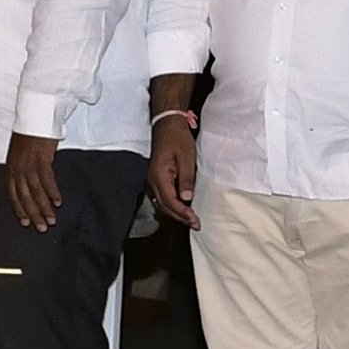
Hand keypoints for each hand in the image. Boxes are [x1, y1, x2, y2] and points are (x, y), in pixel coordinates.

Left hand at [0, 130, 63, 239]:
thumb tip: (27, 184)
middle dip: (33, 213)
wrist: (35, 116)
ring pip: (36, 191)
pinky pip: (47, 179)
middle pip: (25, 196)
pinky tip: (58, 201)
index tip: (25, 221)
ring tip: (52, 220)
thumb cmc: (29, 134)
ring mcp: (29, 164)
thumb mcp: (19, 153)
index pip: (12, 193)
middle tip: (41, 228)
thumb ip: (21, 168)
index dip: (19, 209)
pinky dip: (53, 192)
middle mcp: (18, 168)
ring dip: (44, 207)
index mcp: (11, 167)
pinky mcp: (42, 158)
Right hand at [144, 99, 202, 231]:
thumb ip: (186, 178)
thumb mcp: (186, 157)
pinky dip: (173, 205)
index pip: (170, 201)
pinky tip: (183, 208)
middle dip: (180, 217)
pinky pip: (163, 197)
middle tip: (196, 224)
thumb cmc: (177, 138)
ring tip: (191, 220)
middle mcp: (153, 180)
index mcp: (159, 176)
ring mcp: (153, 180)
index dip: (183, 213)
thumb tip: (187, 198)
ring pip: (163, 203)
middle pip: (165, 206)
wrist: (167, 124)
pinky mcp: (157, 178)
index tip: (195, 220)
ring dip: (176, 213)